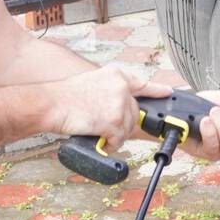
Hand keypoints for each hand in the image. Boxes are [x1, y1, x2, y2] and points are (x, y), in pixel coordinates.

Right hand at [47, 64, 172, 153]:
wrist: (51, 103)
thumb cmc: (65, 96)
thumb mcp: (93, 82)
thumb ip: (110, 91)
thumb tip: (117, 106)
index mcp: (117, 75)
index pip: (142, 84)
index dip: (156, 90)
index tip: (168, 92)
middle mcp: (122, 87)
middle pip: (134, 113)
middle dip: (122, 123)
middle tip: (105, 126)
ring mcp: (119, 104)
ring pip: (127, 128)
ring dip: (115, 135)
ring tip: (98, 131)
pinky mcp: (114, 122)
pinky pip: (119, 140)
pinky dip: (110, 144)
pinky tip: (100, 139)